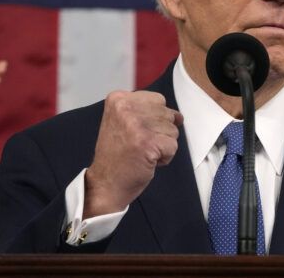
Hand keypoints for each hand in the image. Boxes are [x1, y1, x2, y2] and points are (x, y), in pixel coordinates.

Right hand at [84, 90, 182, 217]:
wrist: (106, 183)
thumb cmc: (116, 155)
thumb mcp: (122, 121)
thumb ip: (145, 111)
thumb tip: (178, 116)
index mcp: (118, 99)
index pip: (157, 99)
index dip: (154, 119)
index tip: (137, 133)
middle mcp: (126, 108)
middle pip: (166, 114)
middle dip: (159, 132)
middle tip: (138, 144)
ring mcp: (136, 125)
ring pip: (172, 130)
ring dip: (162, 145)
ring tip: (142, 153)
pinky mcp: (148, 143)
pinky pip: (173, 146)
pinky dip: (165, 157)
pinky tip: (147, 161)